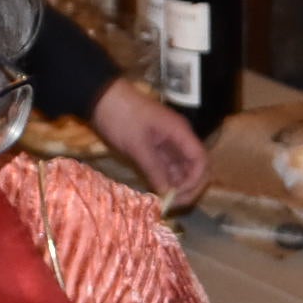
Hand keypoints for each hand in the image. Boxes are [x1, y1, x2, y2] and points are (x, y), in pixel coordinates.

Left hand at [90, 79, 209, 207]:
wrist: (102, 99)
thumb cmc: (121, 117)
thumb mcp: (137, 145)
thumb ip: (153, 169)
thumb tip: (166, 193)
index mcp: (180, 132)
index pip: (200, 159)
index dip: (196, 180)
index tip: (180, 195)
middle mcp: (178, 139)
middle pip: (195, 166)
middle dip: (189, 187)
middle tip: (174, 204)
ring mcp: (167, 144)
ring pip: (181, 169)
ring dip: (177, 186)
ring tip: (164, 202)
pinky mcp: (154, 149)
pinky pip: (167, 168)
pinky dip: (165, 181)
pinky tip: (157, 193)